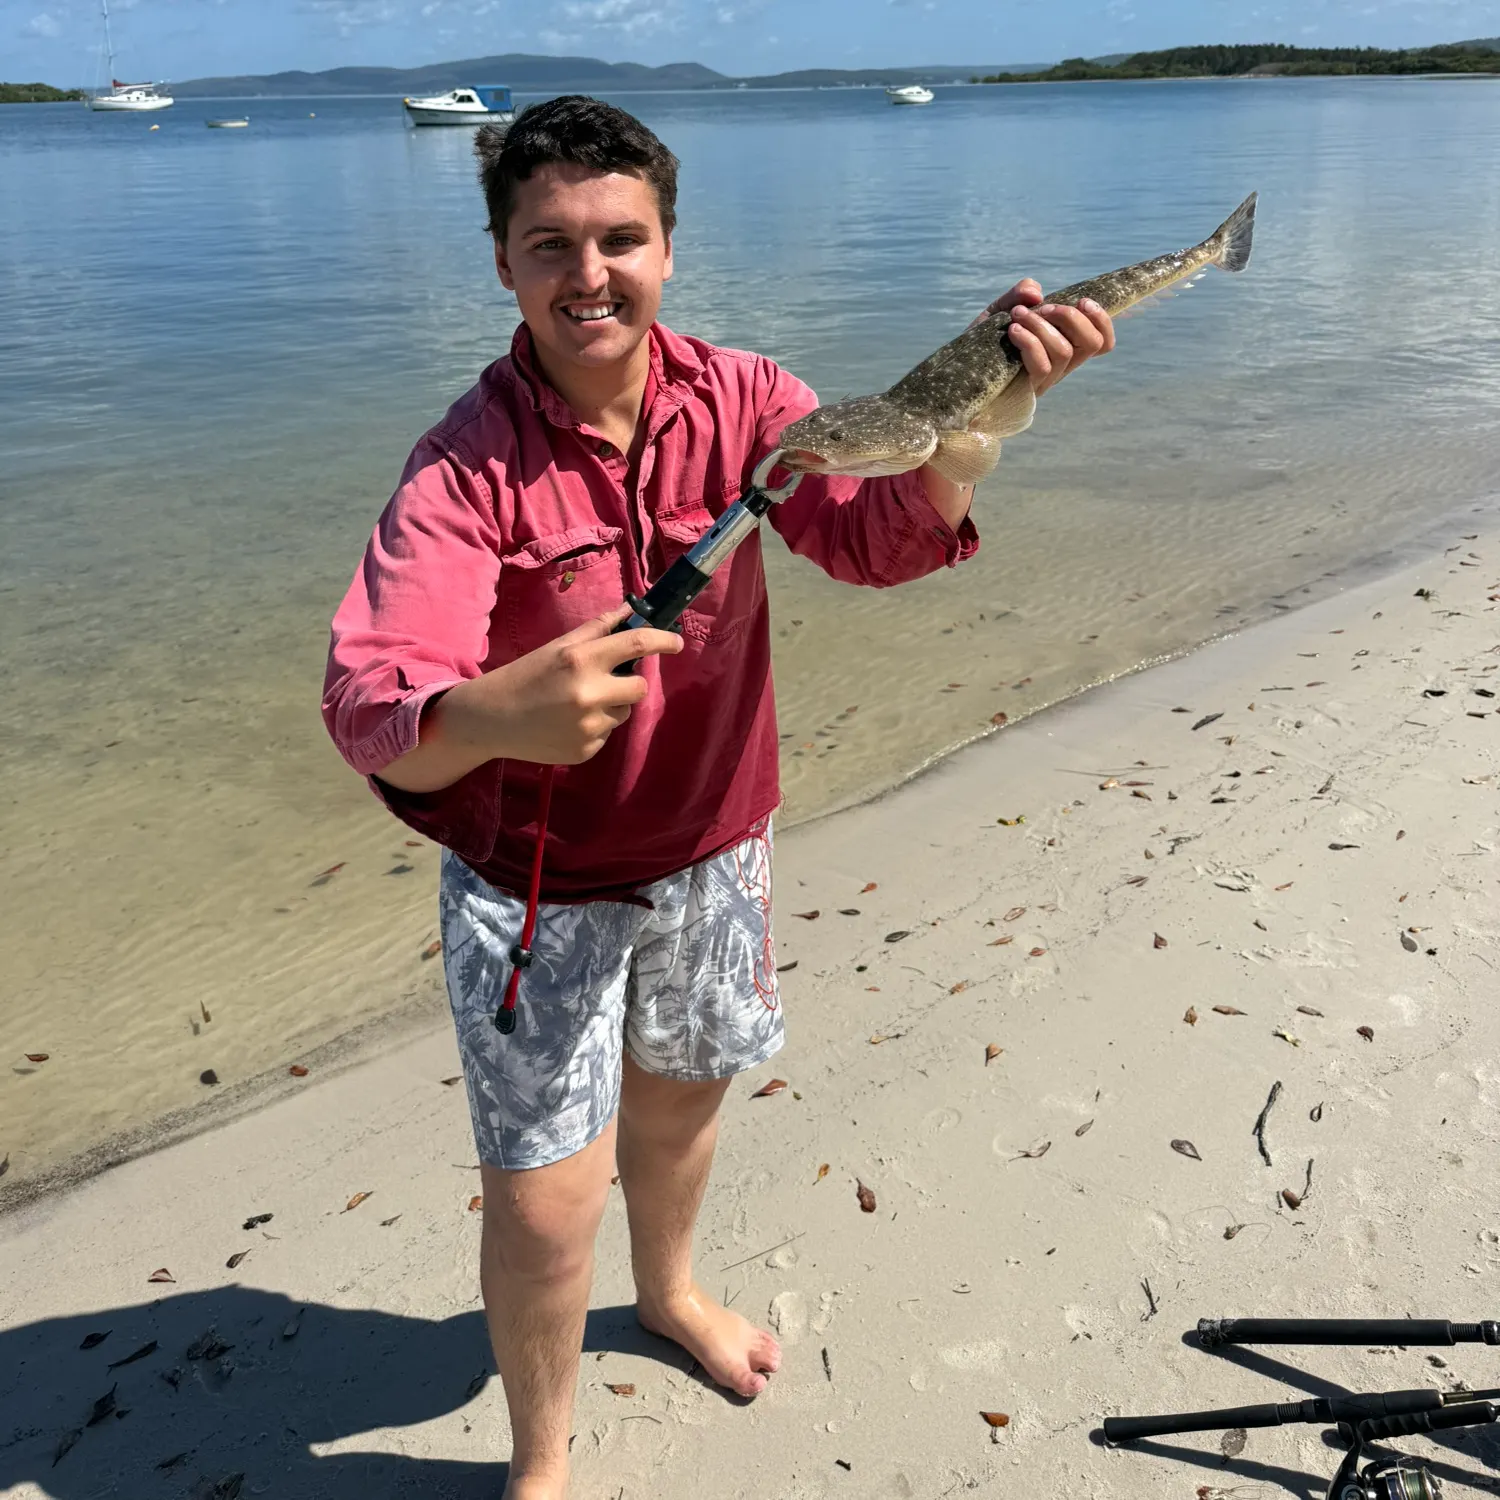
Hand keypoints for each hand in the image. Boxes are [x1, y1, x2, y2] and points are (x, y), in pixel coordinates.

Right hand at [380, 607, 682, 791]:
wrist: (491, 719)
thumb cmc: (526, 675)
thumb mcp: (558, 646)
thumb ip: (598, 629)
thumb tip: (634, 611)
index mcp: (581, 659)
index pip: (637, 645)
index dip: (664, 641)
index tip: (676, 642)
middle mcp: (588, 694)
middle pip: (640, 687)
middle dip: (630, 682)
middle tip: (607, 680)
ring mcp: (588, 727)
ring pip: (623, 712)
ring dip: (610, 705)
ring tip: (574, 704)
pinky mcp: (586, 751)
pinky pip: (607, 735)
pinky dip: (594, 728)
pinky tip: (566, 723)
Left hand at [969, 279, 1115, 396]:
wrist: (954, 376)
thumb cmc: (980, 345)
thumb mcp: (998, 311)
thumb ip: (1018, 295)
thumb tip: (1036, 292)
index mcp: (1062, 348)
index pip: (1102, 342)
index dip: (1102, 321)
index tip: (1084, 301)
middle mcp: (1059, 367)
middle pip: (1091, 345)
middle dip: (1072, 318)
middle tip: (1045, 307)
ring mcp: (1043, 381)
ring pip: (1064, 353)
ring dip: (1043, 326)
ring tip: (1018, 315)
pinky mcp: (1025, 391)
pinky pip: (1041, 366)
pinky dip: (1030, 342)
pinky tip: (1012, 331)